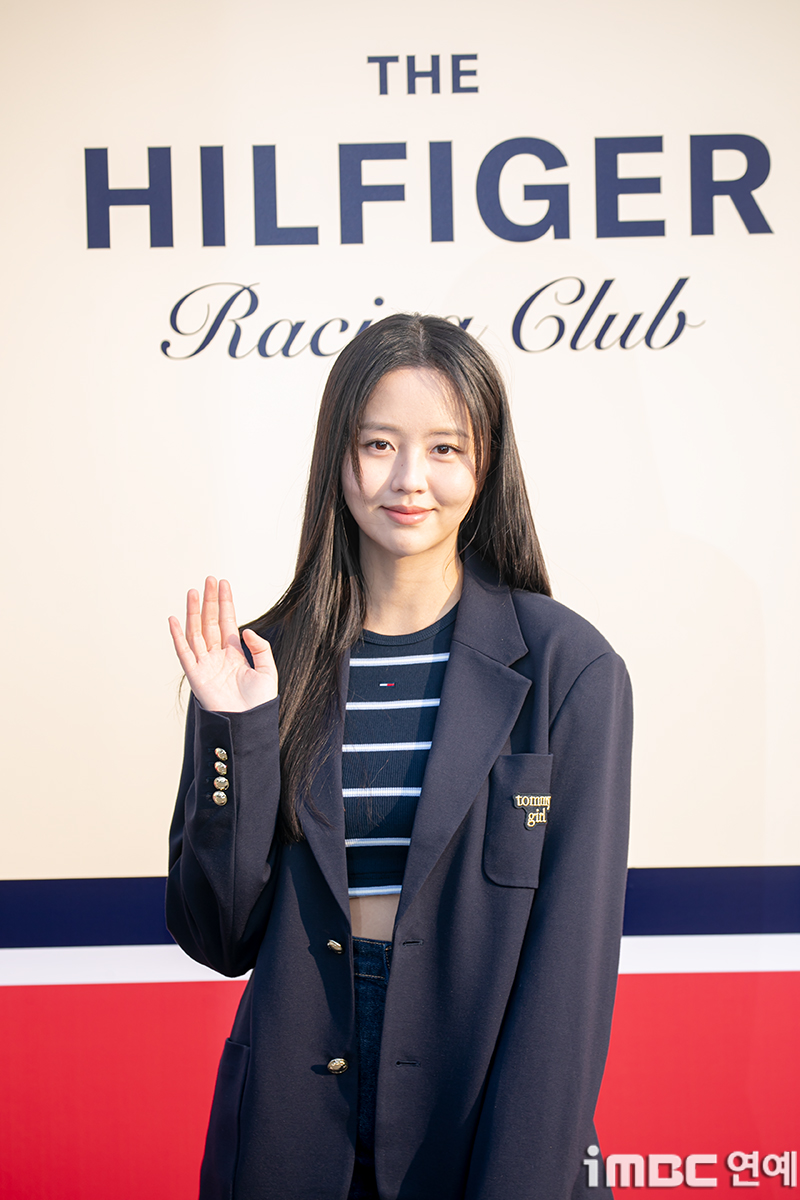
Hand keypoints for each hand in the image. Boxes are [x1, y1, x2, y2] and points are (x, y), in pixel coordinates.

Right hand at [168, 577, 277, 712]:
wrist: (248, 724)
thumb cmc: (259, 703)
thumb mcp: (268, 670)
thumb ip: (260, 648)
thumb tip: (245, 630)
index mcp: (235, 654)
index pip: (227, 622)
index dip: (225, 603)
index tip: (223, 584)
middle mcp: (218, 656)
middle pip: (211, 622)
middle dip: (210, 601)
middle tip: (208, 580)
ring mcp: (205, 665)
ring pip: (196, 632)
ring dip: (194, 612)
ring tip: (193, 592)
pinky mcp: (195, 676)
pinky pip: (184, 652)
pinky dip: (178, 636)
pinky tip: (175, 619)